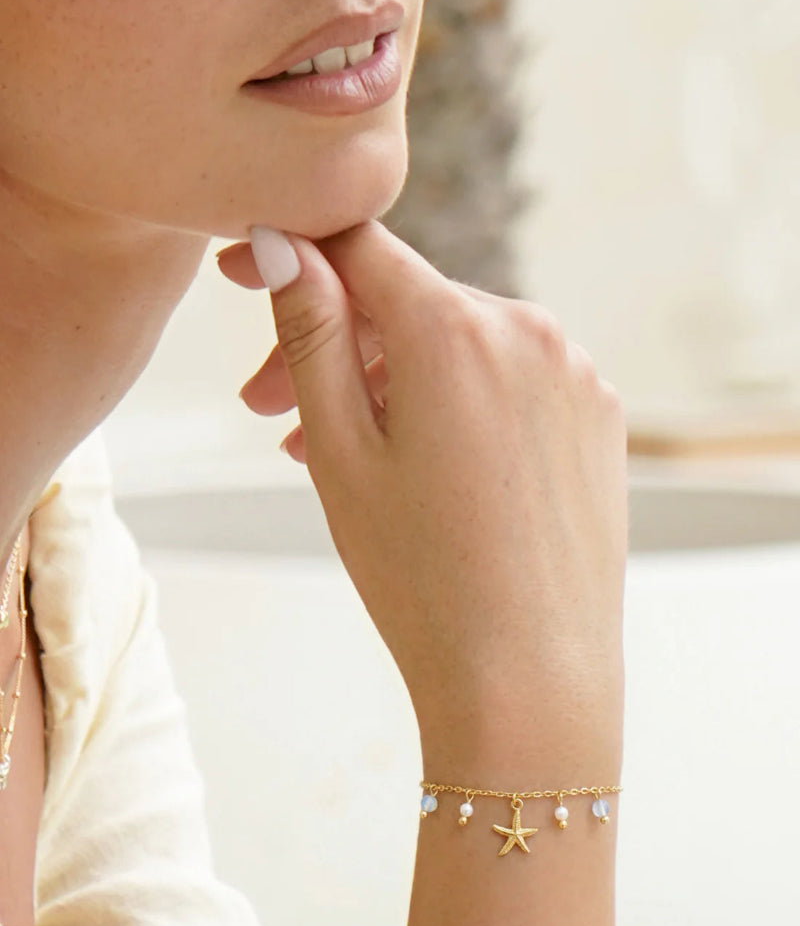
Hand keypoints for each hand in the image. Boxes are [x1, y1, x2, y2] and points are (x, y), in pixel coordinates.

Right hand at [216, 223, 627, 771]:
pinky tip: (422, 469)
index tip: (244, 280)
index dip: (293, 253)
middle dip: (334, 348)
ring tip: (339, 457)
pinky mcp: (599, 420)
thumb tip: (285, 244)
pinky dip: (457, 407)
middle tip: (269, 416)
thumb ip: (311, 335)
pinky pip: (511, 385)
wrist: (529, 681)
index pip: (360, 247)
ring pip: (460, 348)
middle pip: (409, 305)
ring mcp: (576, 376)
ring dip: (392, 384)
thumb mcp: (341, 453)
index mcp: (456, 330)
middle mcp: (530, 332)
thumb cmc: (422, 580)